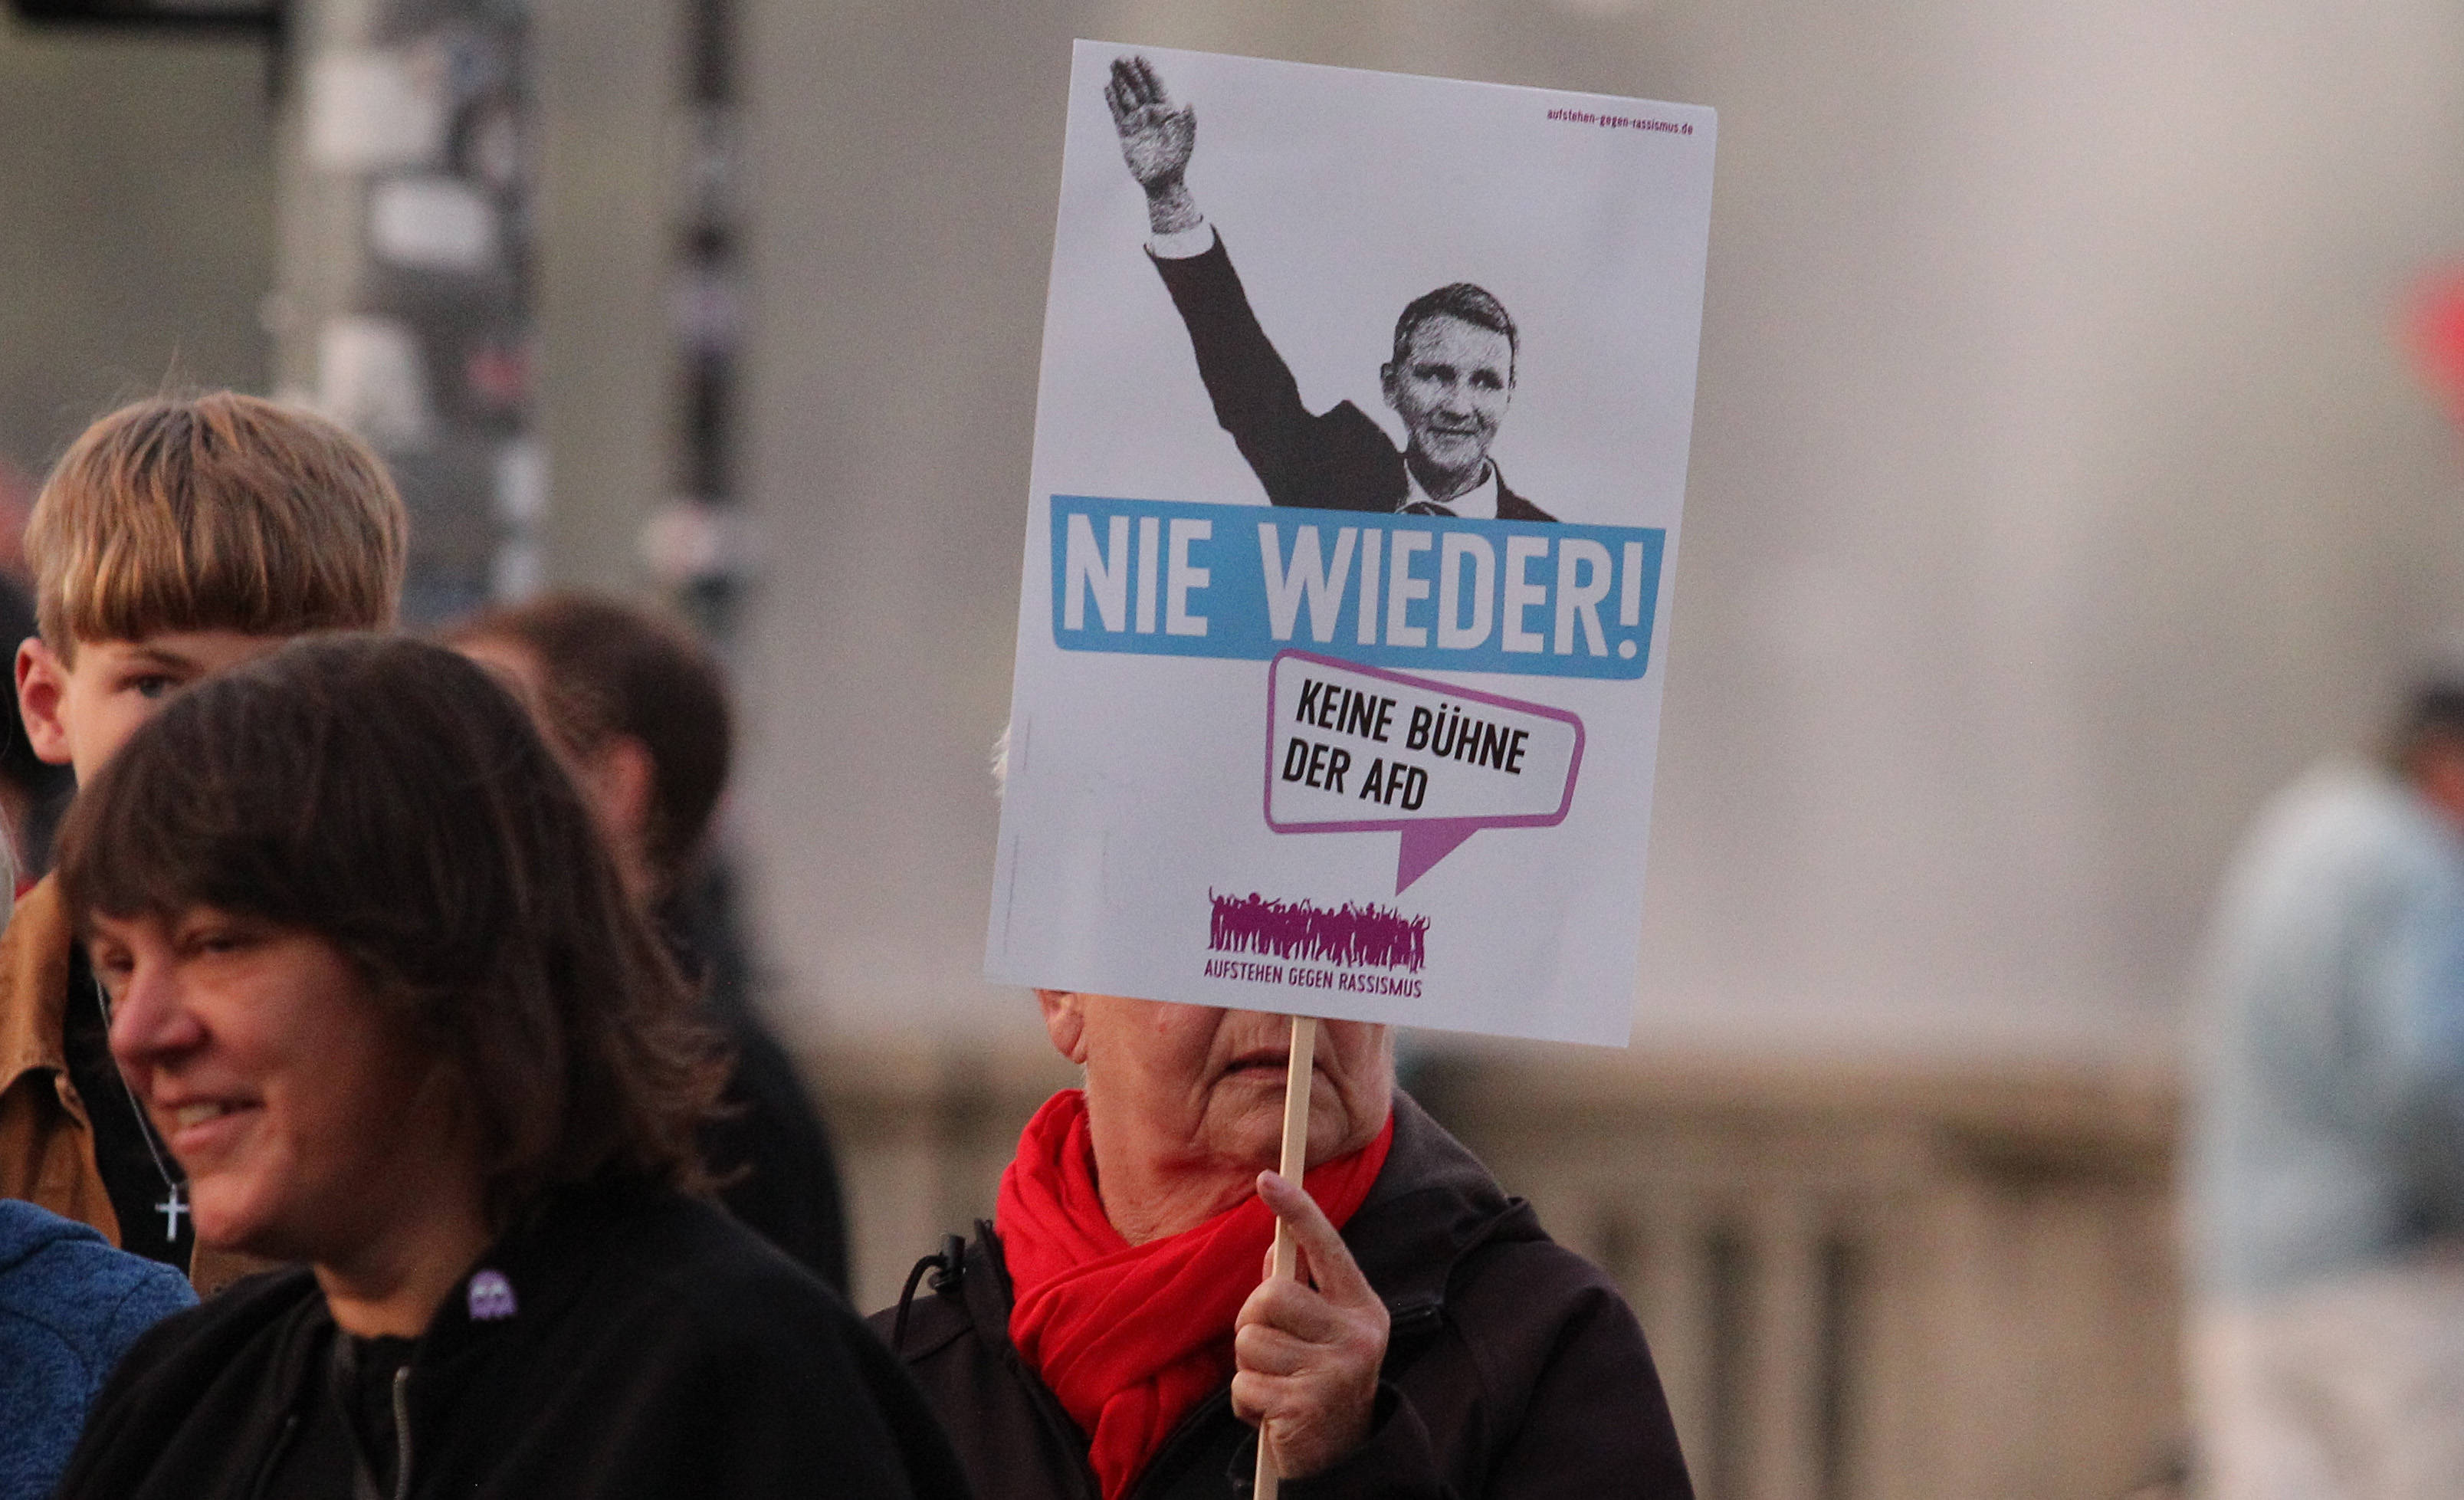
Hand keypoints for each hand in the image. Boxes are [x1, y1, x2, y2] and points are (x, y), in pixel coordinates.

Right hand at [1105, 56, 1195, 195]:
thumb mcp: (1186, 139)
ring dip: (1120, 82)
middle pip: (1139, 87)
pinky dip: (1112, 100)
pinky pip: (1117, 113)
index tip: (1139, 57)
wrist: (1163, 181)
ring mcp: (1137, 122)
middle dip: (1130, 72)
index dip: (1147, 71)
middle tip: (1121, 58)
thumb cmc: (1178, 160)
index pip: (1156, 86)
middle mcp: (1150, 113)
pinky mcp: (1126, 132)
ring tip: (1113, 66)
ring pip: (1126, 97)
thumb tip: (1188, 104)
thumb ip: (1188, 121)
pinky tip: (1108, 87)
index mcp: (1166, 111)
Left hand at [1232, 1171, 1389, 1480]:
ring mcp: (1336, 1372)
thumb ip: (1300, 1289)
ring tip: (1275, 1384)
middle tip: (1269, 1349)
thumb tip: (1274, 1244)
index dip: (1296, 1210)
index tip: (1266, 1177)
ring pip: (1250, 1341)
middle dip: (1252, 1320)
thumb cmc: (1320, 1379)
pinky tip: (1271, 1414)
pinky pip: (1244, 1384)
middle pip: (1271, 1296)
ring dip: (1248, 1366)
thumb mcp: (1322, 1330)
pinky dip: (1245, 1402)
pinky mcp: (1306, 1407)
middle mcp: (1358, 1335)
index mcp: (1362, 1307)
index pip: (1327, 1247)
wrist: (1342, 1456)